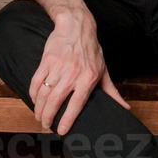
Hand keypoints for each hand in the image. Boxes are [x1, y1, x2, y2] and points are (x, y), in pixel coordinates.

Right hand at [29, 11, 129, 133]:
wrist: (77, 26)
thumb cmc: (91, 50)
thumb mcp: (103, 70)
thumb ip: (112, 91)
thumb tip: (125, 108)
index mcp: (88, 78)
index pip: (76, 104)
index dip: (67, 119)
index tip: (61, 131)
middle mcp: (72, 74)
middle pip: (56, 101)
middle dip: (48, 117)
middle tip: (46, 125)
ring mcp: (58, 67)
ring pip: (44, 93)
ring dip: (39, 108)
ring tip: (40, 116)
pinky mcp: (46, 60)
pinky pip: (36, 81)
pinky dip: (33, 94)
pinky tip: (34, 100)